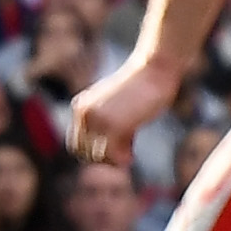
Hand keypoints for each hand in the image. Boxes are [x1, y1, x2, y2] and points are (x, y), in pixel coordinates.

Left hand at [69, 49, 190, 169]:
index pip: (77, 143)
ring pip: (97, 157)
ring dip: (114, 158)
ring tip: (130, 148)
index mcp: (81, 107)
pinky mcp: (114, 126)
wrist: (154, 70)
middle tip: (125, 148)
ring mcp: (97, 120)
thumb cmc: (141, 87)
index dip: (95, 150)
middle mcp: (84, 114)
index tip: (114, 146)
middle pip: (84, 152)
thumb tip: (111, 154)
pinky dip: (122, 159)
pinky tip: (132, 153)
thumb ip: (106, 122)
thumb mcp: (115, 105)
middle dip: (104, 156)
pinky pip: (112, 155)